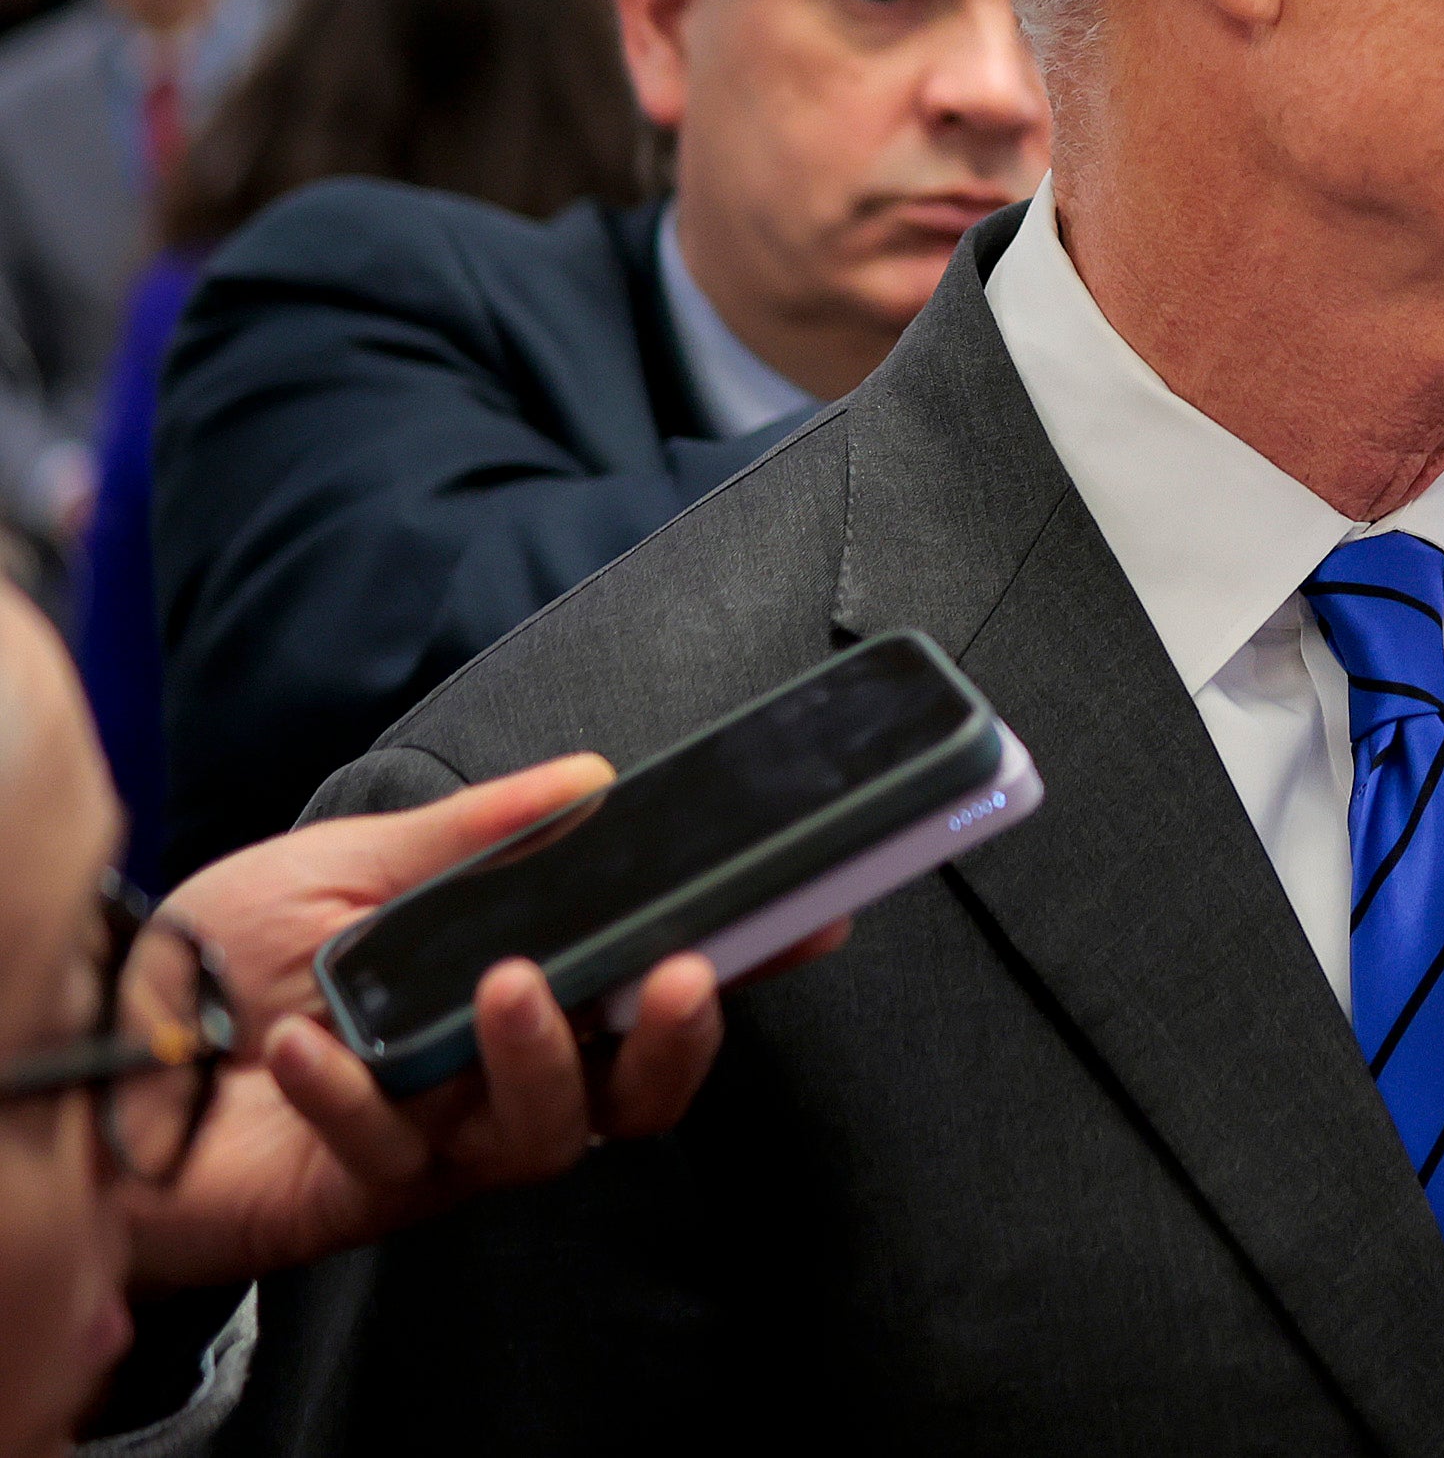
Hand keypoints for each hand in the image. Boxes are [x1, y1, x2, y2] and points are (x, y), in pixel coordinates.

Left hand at [123, 755, 844, 1290]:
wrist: (101, 1042)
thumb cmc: (225, 958)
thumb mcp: (354, 865)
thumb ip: (473, 835)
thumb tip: (592, 779)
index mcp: (523, 989)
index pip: (658, 978)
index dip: (749, 952)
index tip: (816, 915)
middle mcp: (502, 1074)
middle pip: (639, 1088)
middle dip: (681, 1039)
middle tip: (684, 977)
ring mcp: (441, 1140)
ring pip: (543, 1132)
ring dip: (540, 1062)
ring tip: (503, 993)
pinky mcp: (362, 1189)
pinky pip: (390, 1153)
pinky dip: (355, 1095)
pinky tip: (317, 1046)